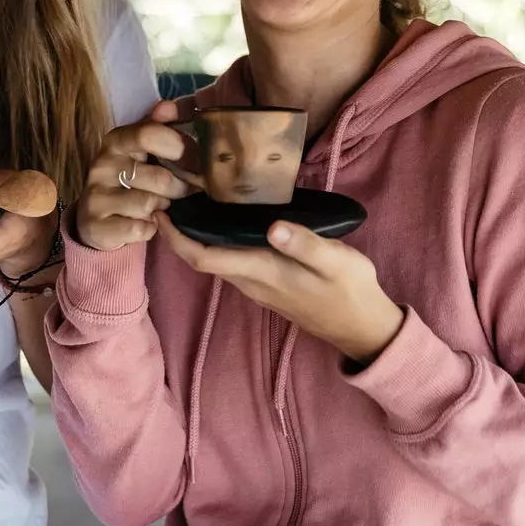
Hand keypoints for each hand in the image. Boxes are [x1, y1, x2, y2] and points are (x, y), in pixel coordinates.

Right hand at [76, 101, 195, 251]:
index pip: (149, 135)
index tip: (194, 161)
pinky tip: (144, 223)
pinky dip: (149, 229)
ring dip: (161, 209)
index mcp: (116, 140)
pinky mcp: (96, 225)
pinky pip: (140, 229)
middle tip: (179, 191)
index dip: (179, 148)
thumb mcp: (141, 150)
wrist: (98, 218)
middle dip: (178, 188)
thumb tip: (170, 106)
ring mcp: (96, 196)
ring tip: (157, 206)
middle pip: (159, 178)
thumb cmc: (130, 179)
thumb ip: (157, 126)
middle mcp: (102, 165)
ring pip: (150, 205)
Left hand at [156, 214, 404, 364]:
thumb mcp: (337, 262)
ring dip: (197, 237)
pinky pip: (231, 263)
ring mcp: (258, 287)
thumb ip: (305, 244)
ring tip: (193, 202)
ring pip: (215, 261)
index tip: (161, 211)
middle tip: (172, 196)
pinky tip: (226, 222)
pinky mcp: (268, 286)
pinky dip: (217, 243)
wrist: (363, 329)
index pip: (203, 257)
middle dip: (180, 232)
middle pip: (202, 259)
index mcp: (262, 272)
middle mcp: (251, 283)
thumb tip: (273, 227)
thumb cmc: (351, 292)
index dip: (176, 237)